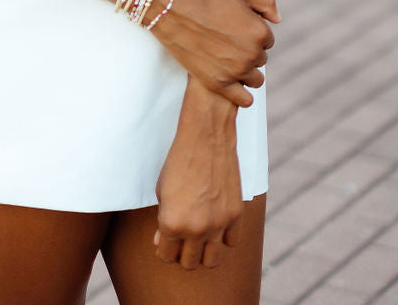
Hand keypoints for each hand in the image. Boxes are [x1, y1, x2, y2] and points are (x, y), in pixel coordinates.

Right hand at [149, 0, 277, 106]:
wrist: (174, 10)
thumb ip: (265, 1)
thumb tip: (278, 20)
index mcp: (260, 32)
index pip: (268, 40)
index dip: (253, 32)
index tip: (237, 28)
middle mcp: (251, 54)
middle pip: (260, 59)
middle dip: (249, 50)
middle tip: (229, 41)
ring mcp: (236, 71)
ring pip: (255, 79)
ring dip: (247, 71)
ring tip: (230, 60)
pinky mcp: (219, 83)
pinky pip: (244, 99)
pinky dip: (242, 95)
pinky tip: (234, 83)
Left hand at [154, 86, 244, 268]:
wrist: (206, 135)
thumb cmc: (178, 160)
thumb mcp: (162, 190)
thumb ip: (162, 220)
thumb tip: (163, 241)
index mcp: (171, 223)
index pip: (166, 256)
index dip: (164, 247)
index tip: (166, 239)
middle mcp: (195, 229)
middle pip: (188, 263)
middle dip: (182, 253)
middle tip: (182, 238)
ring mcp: (218, 224)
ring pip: (211, 261)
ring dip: (203, 253)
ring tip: (199, 238)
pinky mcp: (236, 214)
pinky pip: (231, 242)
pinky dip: (224, 238)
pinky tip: (217, 224)